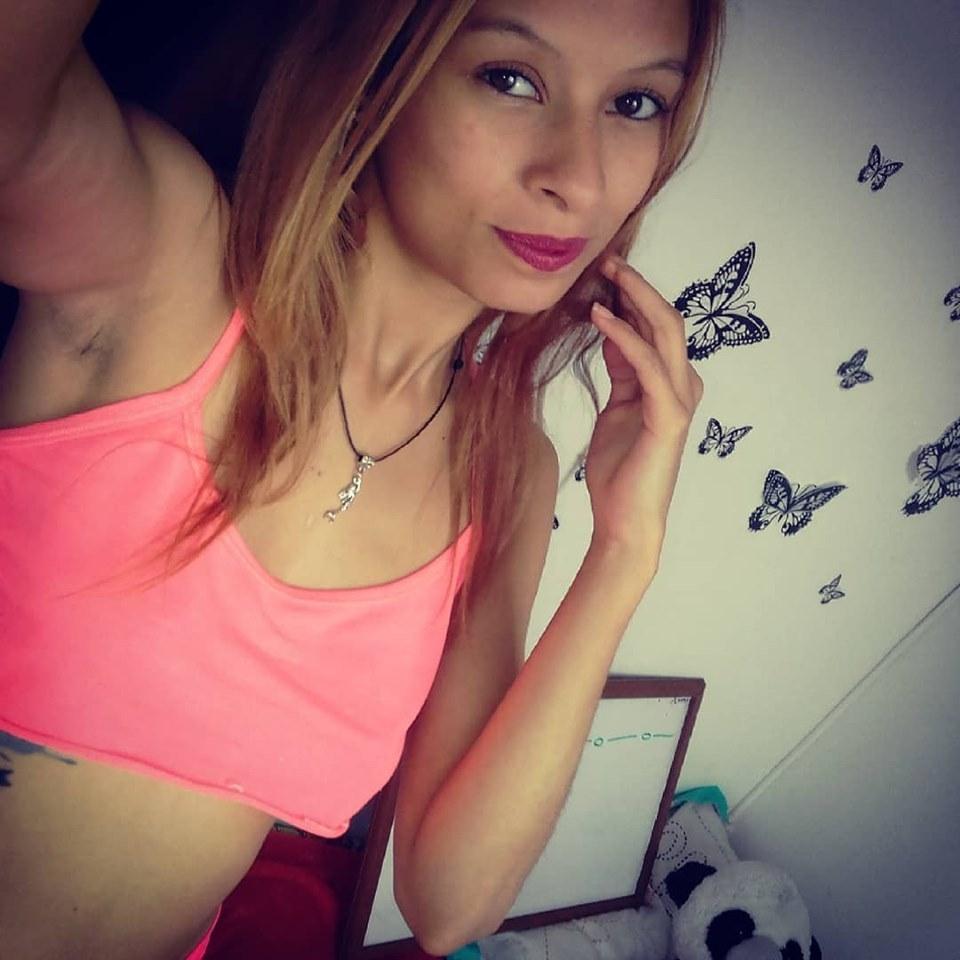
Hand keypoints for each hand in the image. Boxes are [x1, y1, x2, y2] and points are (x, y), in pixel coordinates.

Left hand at [584, 254, 703, 565]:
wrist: (625, 521)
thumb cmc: (619, 470)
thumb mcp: (616, 407)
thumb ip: (620, 368)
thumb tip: (612, 328)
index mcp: (672, 383)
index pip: (655, 326)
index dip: (631, 296)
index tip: (600, 271)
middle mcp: (684, 385)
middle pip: (667, 319)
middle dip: (636, 286)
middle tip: (604, 259)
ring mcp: (680, 400)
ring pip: (666, 332)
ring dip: (635, 299)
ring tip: (604, 274)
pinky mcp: (669, 417)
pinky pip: (648, 365)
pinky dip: (625, 337)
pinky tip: (601, 317)